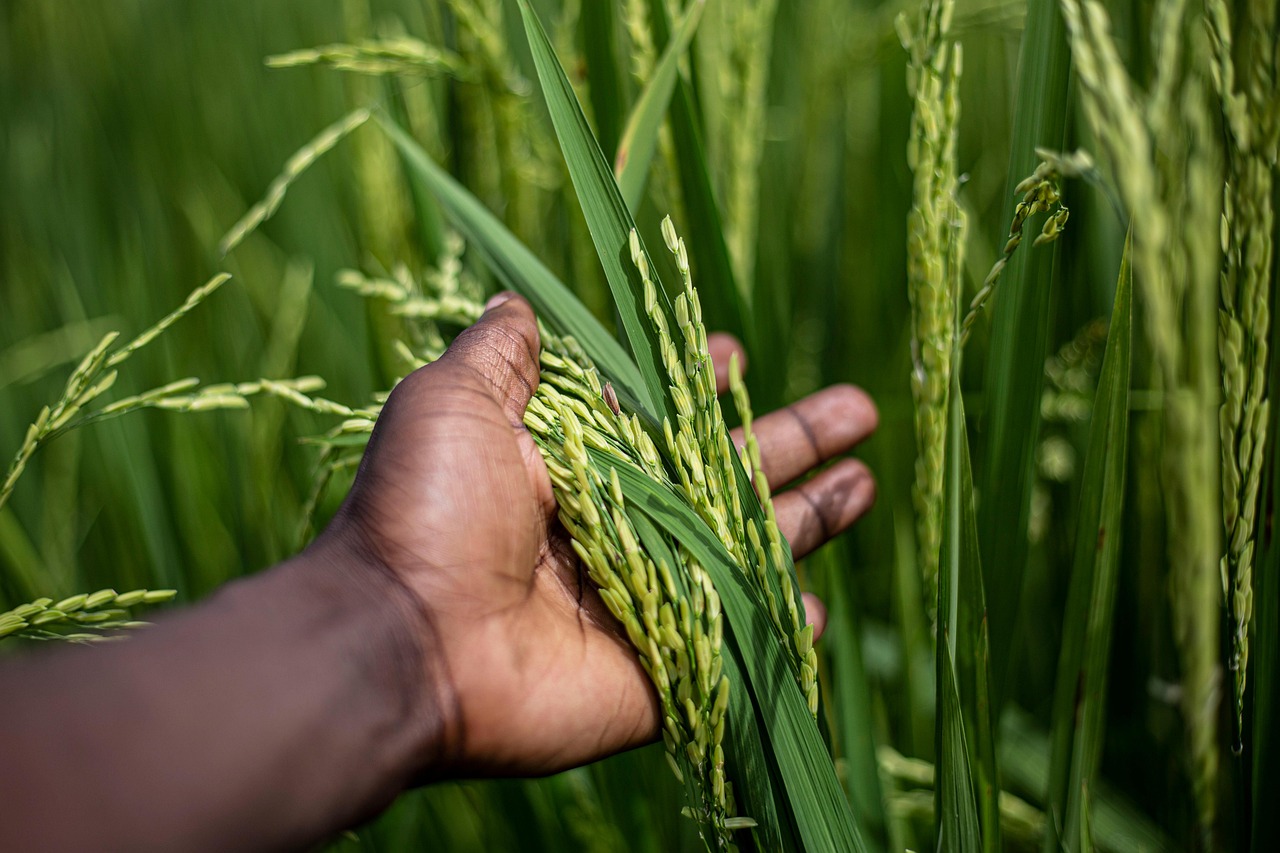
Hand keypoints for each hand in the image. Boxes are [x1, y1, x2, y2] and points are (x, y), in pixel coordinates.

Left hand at [323, 293, 877, 778]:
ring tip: (866, 483)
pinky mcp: (655, 672)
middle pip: (724, 479)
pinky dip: (776, 632)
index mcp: (572, 465)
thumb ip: (500, 355)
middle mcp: (613, 528)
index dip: (701, 388)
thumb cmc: (426, 509)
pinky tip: (816, 608)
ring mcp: (641, 602)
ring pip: (743, 553)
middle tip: (861, 410)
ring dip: (806, 520)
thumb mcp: (452, 402)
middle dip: (792, 443)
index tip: (738, 357)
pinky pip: (731, 647)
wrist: (404, 637)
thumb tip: (518, 300)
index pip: (658, 420)